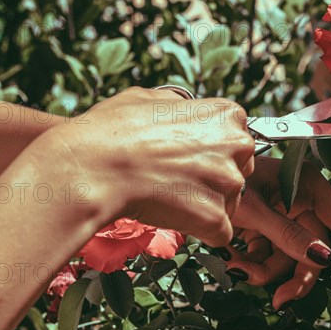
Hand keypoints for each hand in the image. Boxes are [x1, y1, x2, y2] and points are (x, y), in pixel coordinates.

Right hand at [35, 87, 254, 245]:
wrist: (93, 166)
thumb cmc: (113, 130)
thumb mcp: (149, 98)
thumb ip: (179, 105)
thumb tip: (182, 108)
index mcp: (226, 115)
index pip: (236, 139)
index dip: (211, 151)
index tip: (189, 157)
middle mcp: (236, 145)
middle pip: (237, 170)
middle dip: (213, 178)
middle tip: (177, 179)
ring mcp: (229, 182)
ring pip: (228, 201)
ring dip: (204, 204)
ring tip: (168, 196)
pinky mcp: (216, 217)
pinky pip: (219, 231)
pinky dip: (198, 229)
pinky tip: (172, 216)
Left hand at [223, 156, 330, 308]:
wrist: (191, 177)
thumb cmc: (223, 179)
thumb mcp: (255, 208)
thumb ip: (288, 234)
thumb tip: (322, 257)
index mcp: (306, 185)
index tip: (330, 271)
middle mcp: (299, 201)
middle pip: (311, 246)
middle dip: (292, 273)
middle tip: (281, 298)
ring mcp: (281, 216)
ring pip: (286, 256)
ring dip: (261, 270)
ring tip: (237, 269)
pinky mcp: (262, 227)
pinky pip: (265, 254)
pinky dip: (248, 262)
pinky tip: (230, 259)